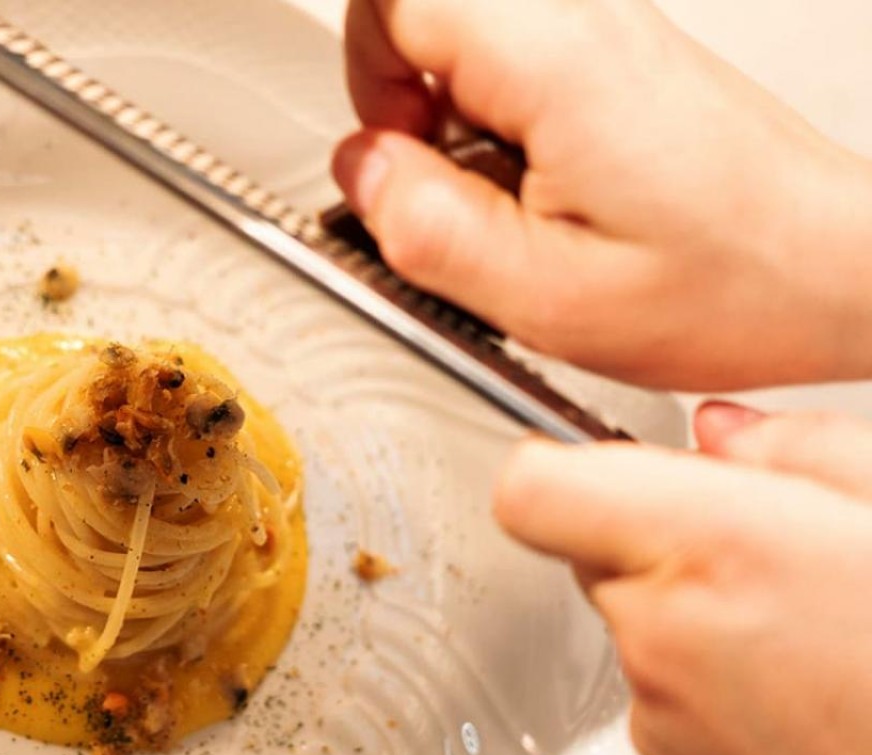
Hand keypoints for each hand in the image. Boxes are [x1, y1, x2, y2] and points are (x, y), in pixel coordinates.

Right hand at [333, 0, 871, 390]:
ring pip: (467, 39)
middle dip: (402, 96)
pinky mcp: (618, 62)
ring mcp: (605, 36)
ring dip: (455, 121)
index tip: (393, 150)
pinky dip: (500, 130)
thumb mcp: (549, 296)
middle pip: (426, 6)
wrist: (838, 268)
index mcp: (554, 61)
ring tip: (506, 200)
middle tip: (442, 177)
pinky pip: (515, 67)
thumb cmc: (732, 282)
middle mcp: (582, 24)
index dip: (366, 74)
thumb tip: (360, 173)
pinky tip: (543, 195)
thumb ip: (427, 231)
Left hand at [493, 403, 871, 754]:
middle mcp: (664, 640)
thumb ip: (803, 447)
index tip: (613, 458)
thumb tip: (725, 433)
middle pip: (591, 552)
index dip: (566, 463)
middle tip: (771, 548)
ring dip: (697, 615)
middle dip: (663, 536)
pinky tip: (806, 693)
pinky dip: (717, 686)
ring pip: (638, 628)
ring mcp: (666, 724)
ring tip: (812, 631)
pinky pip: (669, 700)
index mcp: (714, 549)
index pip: (535, 488)